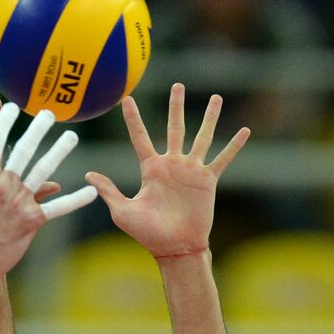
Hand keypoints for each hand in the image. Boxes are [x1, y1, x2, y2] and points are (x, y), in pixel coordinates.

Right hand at [0, 103, 96, 279]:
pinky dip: (76, 200)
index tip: (11, 107)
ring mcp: (19, 202)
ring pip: (43, 170)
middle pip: (23, 149)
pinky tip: (92, 192)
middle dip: (37, 129)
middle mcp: (3, 185)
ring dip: (59, 151)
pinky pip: (58, 209)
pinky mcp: (32, 221)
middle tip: (48, 113)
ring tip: (71, 137)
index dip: (3, 122)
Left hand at [85, 84, 249, 260]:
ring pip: (202, 137)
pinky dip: (234, 146)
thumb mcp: (123, 211)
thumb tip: (87, 174)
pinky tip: (245, 130)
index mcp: (151, 169)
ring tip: (217, 98)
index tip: (126, 99)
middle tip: (178, 85)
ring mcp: (191, 171)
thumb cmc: (146, 234)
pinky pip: (223, 159)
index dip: (133, 118)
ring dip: (210, 117)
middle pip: (175, 128)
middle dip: (177, 106)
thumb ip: (109, 190)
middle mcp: (172, 165)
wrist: (174, 247)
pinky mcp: (208, 181)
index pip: (140, 137)